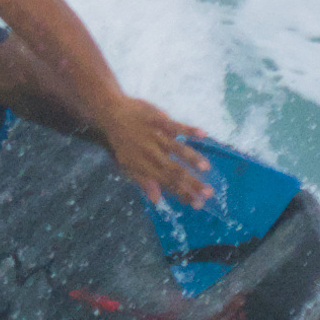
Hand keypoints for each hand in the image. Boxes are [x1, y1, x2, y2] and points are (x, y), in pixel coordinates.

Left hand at [91, 95, 216, 206]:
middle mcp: (150, 153)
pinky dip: (188, 130)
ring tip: (205, 168)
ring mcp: (155, 135)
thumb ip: (143, 182)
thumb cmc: (121, 144)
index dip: (182, 194)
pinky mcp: (157, 119)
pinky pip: (175, 125)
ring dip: (191, 158)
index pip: (166, 183)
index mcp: (143, 166)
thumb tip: (156, 201)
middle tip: (209, 193)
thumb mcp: (126, 166)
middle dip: (192, 182)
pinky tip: (202, 134)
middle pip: (174, 170)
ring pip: (176, 149)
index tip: (198, 203)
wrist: (110, 115)